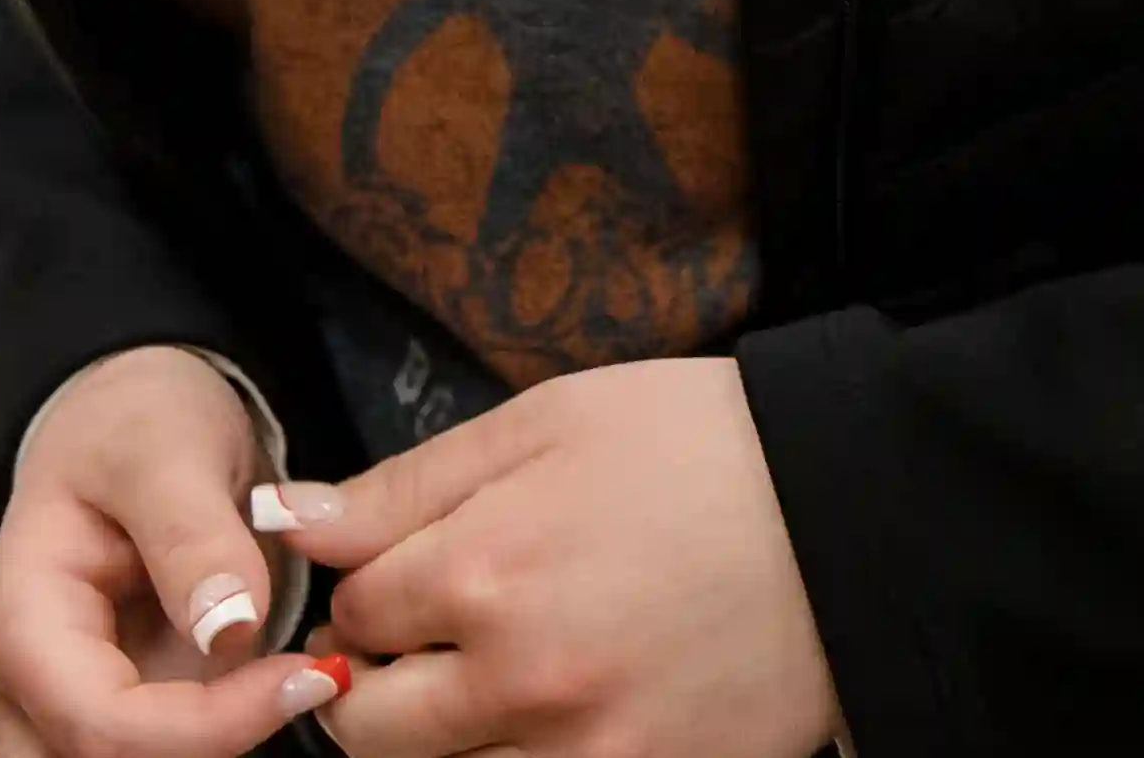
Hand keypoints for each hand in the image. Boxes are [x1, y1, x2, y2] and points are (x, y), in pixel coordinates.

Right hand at [0, 346, 347, 757]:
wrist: (125, 419)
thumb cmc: (136, 424)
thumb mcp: (167, 450)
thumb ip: (195, 536)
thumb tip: (232, 629)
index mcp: (20, 625)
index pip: (103, 726)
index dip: (210, 726)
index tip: (310, 676)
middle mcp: (23, 689)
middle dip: (208, 748)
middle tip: (307, 681)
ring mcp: (60, 710)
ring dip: (211, 746)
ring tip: (293, 679)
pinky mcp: (110, 715)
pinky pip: (153, 754)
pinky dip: (213, 737)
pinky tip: (274, 687)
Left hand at [297, 360, 838, 757]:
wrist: (856, 513)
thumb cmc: (706, 447)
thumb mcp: (554, 419)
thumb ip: (411, 481)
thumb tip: (287, 522)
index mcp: (485, 571)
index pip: (356, 611)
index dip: (380, 585)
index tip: (426, 568)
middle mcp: (518, 681)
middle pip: (369, 723)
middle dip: (384, 678)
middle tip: (444, 637)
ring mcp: (580, 754)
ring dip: (447, 734)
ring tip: (508, 674)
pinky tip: (563, 711)